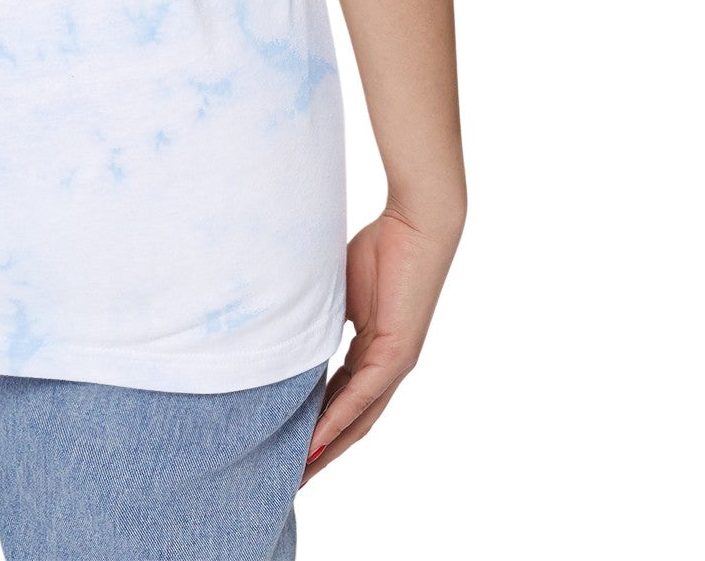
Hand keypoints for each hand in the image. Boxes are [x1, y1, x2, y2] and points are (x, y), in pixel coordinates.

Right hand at [303, 207, 460, 479]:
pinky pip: (363, 395)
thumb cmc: (381, 248)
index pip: (342, 399)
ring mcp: (393, 363)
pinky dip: (338, 420)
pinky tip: (317, 440)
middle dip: (322, 452)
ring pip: (359, 418)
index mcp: (372, 351)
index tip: (290, 447)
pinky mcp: (397, 354)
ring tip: (299, 472)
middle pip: (352, 421)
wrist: (416, 226)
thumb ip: (320, 318)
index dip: (318, 426)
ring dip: (328, 448)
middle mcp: (386, 366)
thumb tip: (288, 333)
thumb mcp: (338, 291)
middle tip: (291, 478)